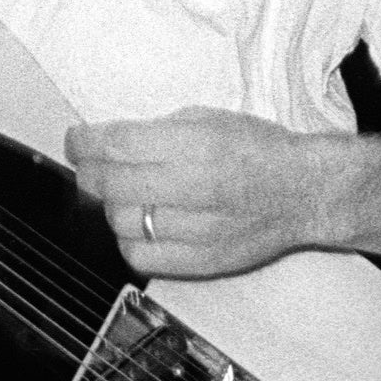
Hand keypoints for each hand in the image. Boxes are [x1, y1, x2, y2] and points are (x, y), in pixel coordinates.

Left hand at [67, 108, 338, 278]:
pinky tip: (139, 224)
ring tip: (122, 194)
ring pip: (122, 222)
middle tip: (87, 166)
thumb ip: (155, 132)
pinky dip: (129, 240)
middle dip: (88, 173)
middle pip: (112, 184)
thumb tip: (104, 143)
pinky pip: (141, 258)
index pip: (119, 144)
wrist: (306, 191)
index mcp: (198, 144)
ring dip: (111, 206)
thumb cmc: (258, 150)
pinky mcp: (202, 261)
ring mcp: (200, 229)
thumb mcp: (207, 119)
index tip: (75, 140)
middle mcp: (197, 187)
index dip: (85, 142)